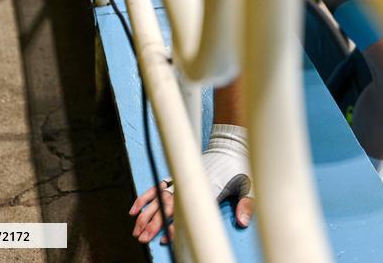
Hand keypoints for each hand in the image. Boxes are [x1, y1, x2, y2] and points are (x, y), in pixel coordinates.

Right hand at [130, 124, 255, 243]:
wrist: (230, 144)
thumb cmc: (238, 166)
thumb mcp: (248, 184)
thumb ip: (247, 204)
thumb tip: (243, 221)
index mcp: (206, 190)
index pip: (186, 211)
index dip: (174, 226)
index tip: (165, 238)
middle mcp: (190, 186)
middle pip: (166, 207)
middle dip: (153, 224)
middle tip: (143, 238)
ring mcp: (181, 181)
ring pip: (158, 199)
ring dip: (145, 215)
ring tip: (136, 230)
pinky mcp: (176, 177)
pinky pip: (156, 187)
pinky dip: (144, 197)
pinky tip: (135, 209)